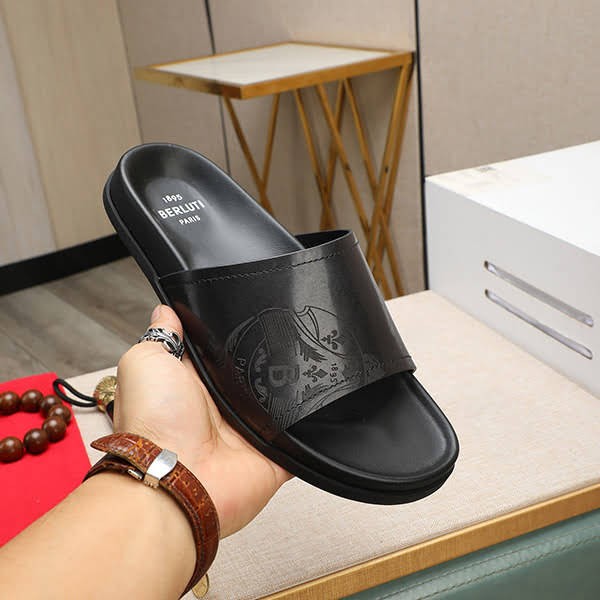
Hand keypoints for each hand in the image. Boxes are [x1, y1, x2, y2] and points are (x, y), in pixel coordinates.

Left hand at [114, 305, 291, 537]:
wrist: (177, 479)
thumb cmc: (154, 422)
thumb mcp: (145, 362)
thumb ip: (162, 336)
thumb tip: (167, 311)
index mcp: (195, 383)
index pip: (220, 350)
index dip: (233, 331)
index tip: (249, 307)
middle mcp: (222, 406)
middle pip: (255, 372)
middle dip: (268, 354)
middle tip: (285, 329)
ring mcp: (249, 430)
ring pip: (281, 399)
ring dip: (290, 386)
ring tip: (309, 357)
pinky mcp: (273, 453)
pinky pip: (301, 435)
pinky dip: (311, 423)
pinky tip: (323, 399)